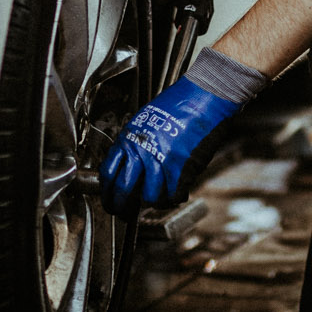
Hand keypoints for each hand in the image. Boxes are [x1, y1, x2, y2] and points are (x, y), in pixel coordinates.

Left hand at [99, 77, 240, 216]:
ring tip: (158, 199)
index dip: (107, 193)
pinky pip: (173, 195)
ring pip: (149, 198)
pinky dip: (174, 198)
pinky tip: (176, 192)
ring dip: (153, 202)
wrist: (203, 97)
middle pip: (123, 192)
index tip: (110, 200)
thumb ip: (135, 144)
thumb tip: (130, 166)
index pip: (107, 174)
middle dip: (121, 208)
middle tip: (124, 213)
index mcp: (129, 139)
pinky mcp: (181, 168)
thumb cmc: (178, 105)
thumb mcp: (145, 121)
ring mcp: (160, 161)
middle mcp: (141, 151)